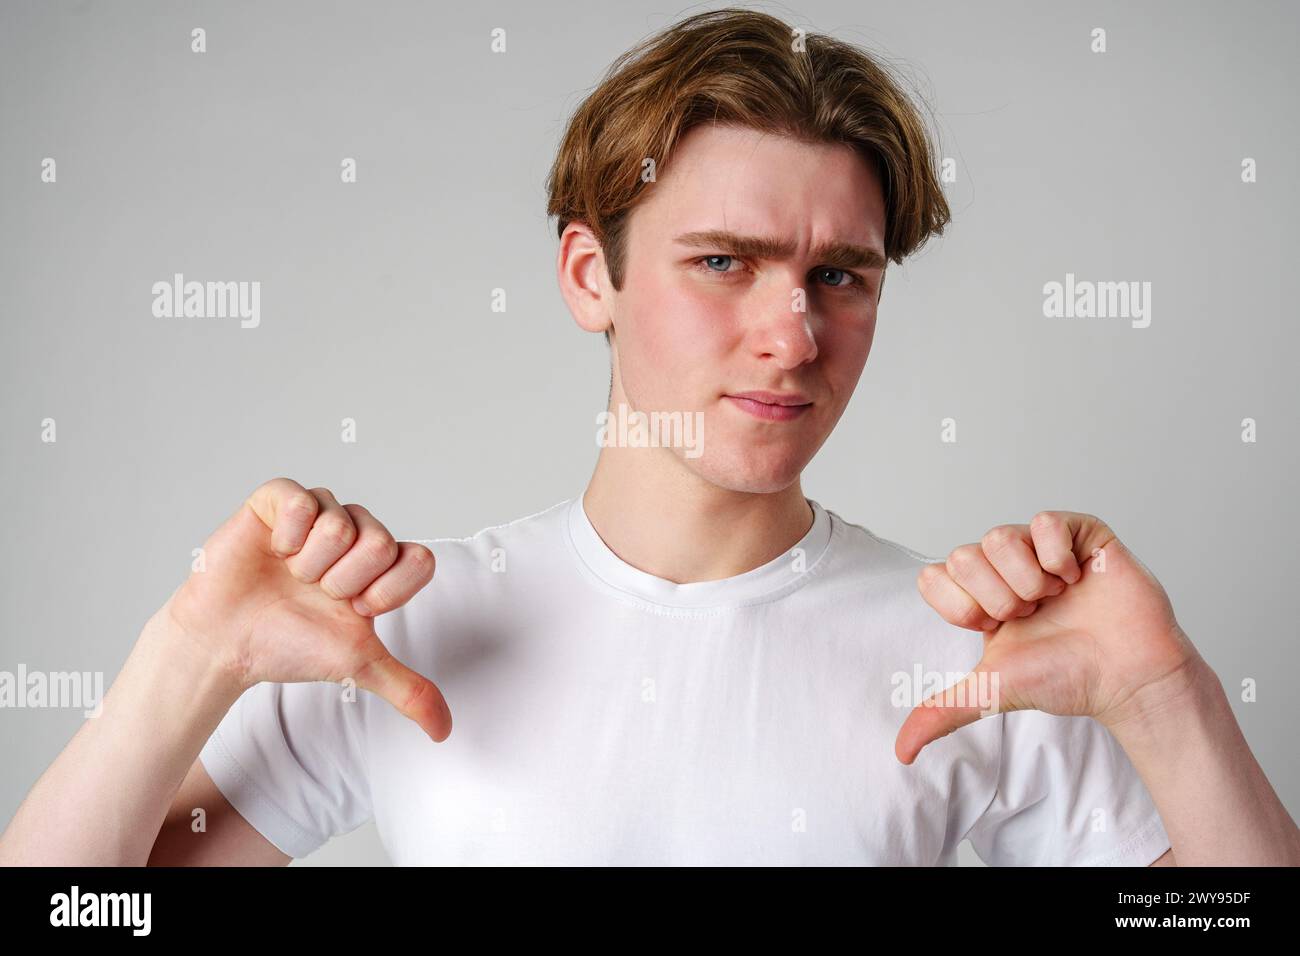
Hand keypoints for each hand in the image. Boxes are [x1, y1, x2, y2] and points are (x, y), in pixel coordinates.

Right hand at [167, 477, 450, 741]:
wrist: (226, 642)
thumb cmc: (289, 646)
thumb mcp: (358, 666)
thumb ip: (408, 690)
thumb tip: (443, 732)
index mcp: (383, 564)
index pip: (419, 560)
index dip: (386, 592)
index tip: (355, 610)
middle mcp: (356, 533)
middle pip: (381, 543)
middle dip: (344, 582)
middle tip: (316, 593)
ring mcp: (319, 512)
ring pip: (341, 525)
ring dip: (311, 564)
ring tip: (291, 576)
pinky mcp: (279, 498)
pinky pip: (302, 501)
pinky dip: (287, 536)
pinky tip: (273, 551)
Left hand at [895, 511, 1200, 763]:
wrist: (1128, 677)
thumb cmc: (1067, 678)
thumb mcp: (992, 691)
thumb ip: (943, 712)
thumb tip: (903, 753)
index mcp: (978, 596)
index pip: (933, 577)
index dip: (962, 606)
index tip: (995, 629)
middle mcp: (1004, 567)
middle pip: (964, 556)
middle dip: (998, 598)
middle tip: (1031, 616)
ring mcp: (1039, 547)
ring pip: (999, 537)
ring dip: (1027, 580)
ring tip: (1054, 599)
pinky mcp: (1078, 533)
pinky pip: (1045, 522)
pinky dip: (1058, 557)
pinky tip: (1076, 578)